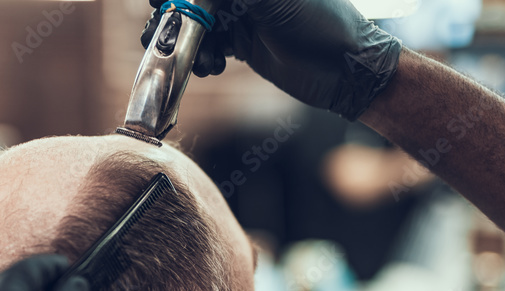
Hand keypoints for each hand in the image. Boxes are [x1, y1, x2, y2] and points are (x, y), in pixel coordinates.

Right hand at [141, 0, 401, 119]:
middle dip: (177, 15)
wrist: (344, 70)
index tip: (159, 3)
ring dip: (189, 41)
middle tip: (161, 33)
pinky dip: (204, 56)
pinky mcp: (244, 42)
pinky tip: (210, 67)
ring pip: (200, 22)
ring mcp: (244, 14)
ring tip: (198, 59)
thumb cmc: (321, 25)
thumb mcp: (274, 2)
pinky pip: (211, 44)